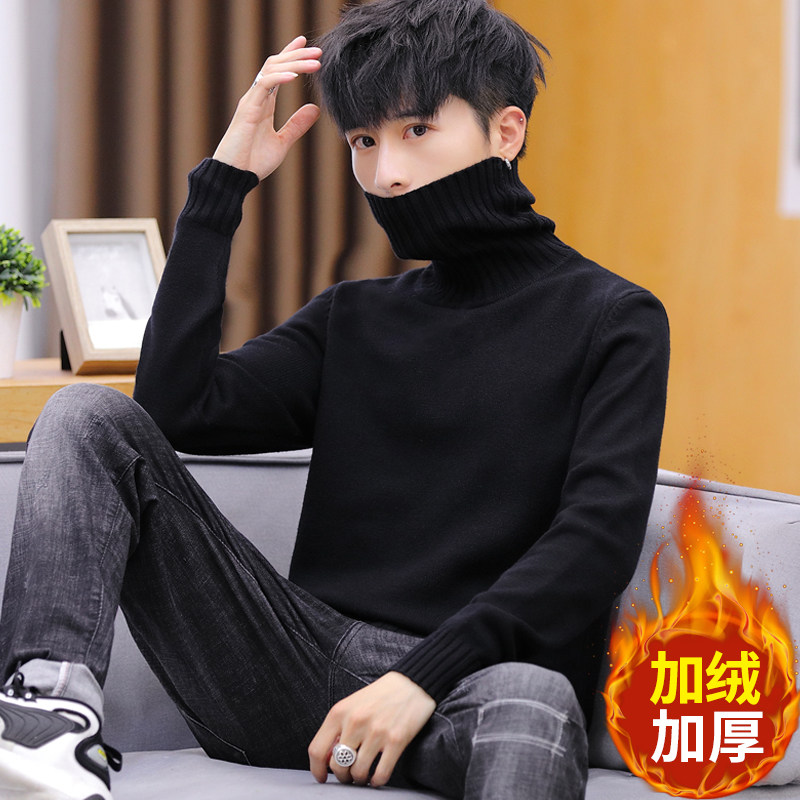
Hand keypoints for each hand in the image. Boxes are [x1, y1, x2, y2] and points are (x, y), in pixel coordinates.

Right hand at [212, 36, 321, 179]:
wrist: (235, 176)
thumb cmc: (253, 161)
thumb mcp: (282, 141)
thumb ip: (297, 125)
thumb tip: (314, 109)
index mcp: (264, 103)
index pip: (277, 72)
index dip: (291, 56)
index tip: (307, 46)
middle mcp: (256, 97)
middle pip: (275, 65)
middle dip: (297, 55)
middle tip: (318, 51)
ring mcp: (251, 101)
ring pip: (271, 70)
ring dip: (294, 63)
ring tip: (314, 62)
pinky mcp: (247, 109)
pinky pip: (263, 85)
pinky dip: (280, 77)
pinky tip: (295, 76)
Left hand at [308, 672, 435, 787]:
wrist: (410, 684)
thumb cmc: (379, 695)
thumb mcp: (352, 704)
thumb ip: (338, 727)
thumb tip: (328, 758)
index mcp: (340, 711)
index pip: (317, 750)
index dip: (317, 769)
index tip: (322, 777)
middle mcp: (356, 722)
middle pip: (337, 766)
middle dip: (342, 776)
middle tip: (348, 775)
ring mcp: (376, 732)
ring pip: (358, 773)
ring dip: (360, 779)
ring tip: (364, 774)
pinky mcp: (396, 741)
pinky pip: (381, 774)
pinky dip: (377, 781)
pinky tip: (377, 776)